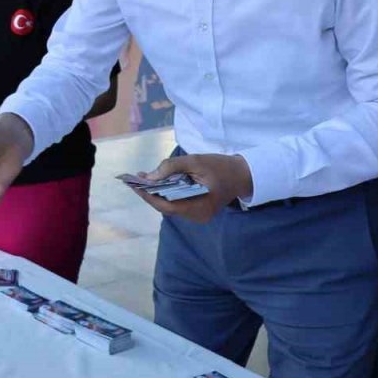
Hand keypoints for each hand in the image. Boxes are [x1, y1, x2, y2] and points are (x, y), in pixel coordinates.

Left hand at [128, 153, 252, 223]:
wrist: (243, 174)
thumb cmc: (221, 167)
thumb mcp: (196, 161)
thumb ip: (172, 167)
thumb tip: (150, 176)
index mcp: (199, 208)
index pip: (167, 206)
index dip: (149, 196)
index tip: (135, 185)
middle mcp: (197, 217)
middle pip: (167, 207)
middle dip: (150, 193)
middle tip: (136, 179)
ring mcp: (198, 216)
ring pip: (171, 206)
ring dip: (157, 193)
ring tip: (144, 179)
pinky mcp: (198, 211)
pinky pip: (177, 204)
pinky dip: (167, 194)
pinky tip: (159, 183)